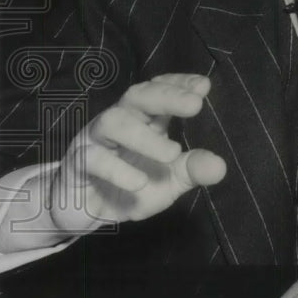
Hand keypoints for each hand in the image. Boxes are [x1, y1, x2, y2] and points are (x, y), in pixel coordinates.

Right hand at [47, 73, 225, 236]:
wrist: (85, 213)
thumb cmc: (129, 187)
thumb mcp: (167, 182)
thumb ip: (191, 171)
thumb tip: (220, 166)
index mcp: (143, 121)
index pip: (158, 91)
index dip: (178, 84)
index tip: (203, 86)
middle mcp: (119, 122)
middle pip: (137, 96)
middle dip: (166, 96)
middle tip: (195, 104)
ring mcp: (95, 140)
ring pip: (113, 122)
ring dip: (144, 137)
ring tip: (172, 153)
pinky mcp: (77, 163)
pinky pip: (93, 159)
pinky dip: (118, 170)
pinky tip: (140, 183)